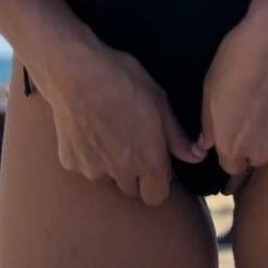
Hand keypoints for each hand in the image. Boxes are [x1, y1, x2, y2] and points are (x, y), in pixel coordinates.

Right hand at [37, 44, 206, 205]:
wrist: (74, 71)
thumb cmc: (123, 80)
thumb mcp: (158, 101)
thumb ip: (177, 136)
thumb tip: (197, 156)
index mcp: (148, 161)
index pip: (156, 196)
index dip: (157, 181)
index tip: (153, 160)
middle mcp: (121, 173)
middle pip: (132, 190)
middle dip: (134, 173)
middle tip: (129, 141)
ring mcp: (93, 171)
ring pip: (107, 178)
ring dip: (110, 164)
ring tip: (106, 130)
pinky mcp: (70, 163)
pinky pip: (84, 166)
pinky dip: (87, 154)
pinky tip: (87, 127)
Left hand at [196, 8, 267, 176]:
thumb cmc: (238, 59)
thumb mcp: (210, 88)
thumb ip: (209, 123)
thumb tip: (206, 145)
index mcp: (232, 145)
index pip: (231, 165)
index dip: (233, 147)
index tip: (237, 128)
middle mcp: (261, 153)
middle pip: (257, 156)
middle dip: (256, 140)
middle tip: (258, 108)